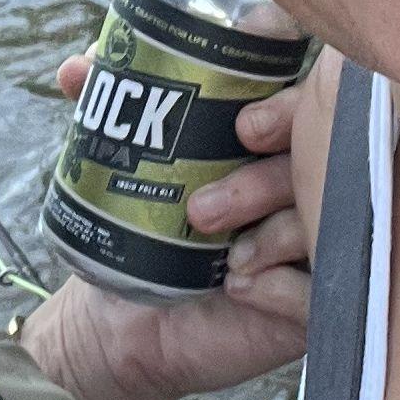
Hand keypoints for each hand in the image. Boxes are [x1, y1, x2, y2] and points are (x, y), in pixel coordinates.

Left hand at [18, 71, 308, 399]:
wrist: (125, 330)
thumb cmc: (138, 240)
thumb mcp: (120, 172)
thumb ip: (101, 112)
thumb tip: (75, 69)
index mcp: (276, 144)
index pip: (307, 107)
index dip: (288, 109)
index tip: (244, 126)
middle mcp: (311, 188)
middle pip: (322, 164)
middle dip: (265, 180)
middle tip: (203, 207)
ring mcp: (321, 246)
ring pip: (324, 220)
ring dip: (274, 233)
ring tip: (225, 254)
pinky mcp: (315, 306)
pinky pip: (318, 291)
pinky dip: (280, 288)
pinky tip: (241, 287)